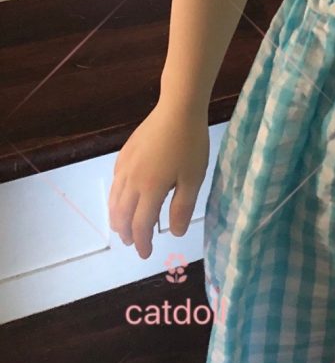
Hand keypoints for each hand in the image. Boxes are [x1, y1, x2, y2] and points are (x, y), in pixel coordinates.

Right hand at [108, 100, 209, 258]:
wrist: (178, 108)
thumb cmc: (190, 143)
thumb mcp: (193, 178)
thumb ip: (182, 208)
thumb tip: (174, 233)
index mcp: (150, 190)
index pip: (141, 225)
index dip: (142, 242)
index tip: (146, 254)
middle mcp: (131, 181)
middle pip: (122, 215)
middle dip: (127, 233)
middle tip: (134, 243)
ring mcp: (125, 166)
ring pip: (114, 200)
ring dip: (117, 218)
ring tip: (124, 227)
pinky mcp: (124, 153)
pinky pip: (115, 183)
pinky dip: (115, 198)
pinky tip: (122, 198)